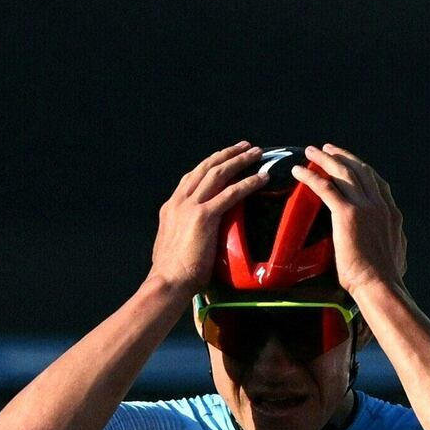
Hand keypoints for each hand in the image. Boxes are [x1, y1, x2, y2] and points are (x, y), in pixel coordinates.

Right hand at [146, 140, 261, 294]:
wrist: (166, 282)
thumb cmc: (172, 274)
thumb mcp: (174, 245)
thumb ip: (185, 234)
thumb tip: (196, 239)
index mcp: (171, 207)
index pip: (191, 178)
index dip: (209, 165)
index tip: (223, 159)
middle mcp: (179, 201)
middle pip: (205, 168)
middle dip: (227, 154)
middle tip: (245, 147)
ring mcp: (190, 207)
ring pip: (218, 173)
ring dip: (239, 160)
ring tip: (256, 154)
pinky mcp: (203, 216)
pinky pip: (231, 193)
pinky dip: (248, 183)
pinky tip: (262, 178)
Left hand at [292, 144, 408, 300]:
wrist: (381, 286)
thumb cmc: (384, 280)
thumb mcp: (395, 255)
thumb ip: (391, 242)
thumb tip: (391, 246)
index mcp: (391, 214)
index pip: (376, 183)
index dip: (362, 170)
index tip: (351, 163)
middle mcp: (380, 205)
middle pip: (360, 170)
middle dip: (343, 157)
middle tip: (328, 149)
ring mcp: (365, 207)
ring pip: (343, 172)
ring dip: (326, 159)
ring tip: (312, 151)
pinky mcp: (347, 214)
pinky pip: (325, 187)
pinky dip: (310, 175)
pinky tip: (298, 170)